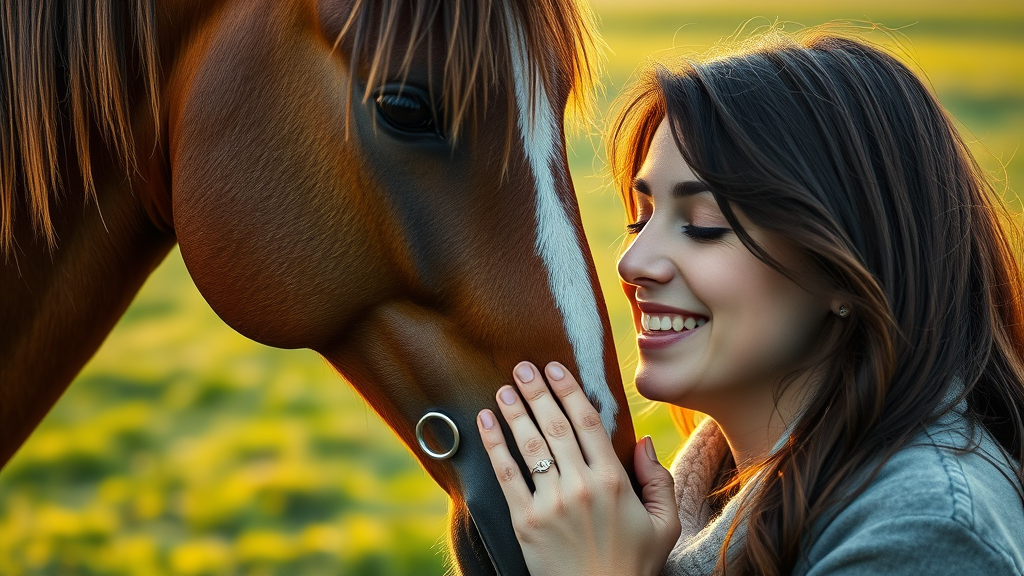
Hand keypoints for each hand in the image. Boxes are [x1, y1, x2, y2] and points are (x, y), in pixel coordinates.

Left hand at [477, 361, 680, 575]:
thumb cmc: (635, 565)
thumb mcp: (665, 524)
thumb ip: (659, 480)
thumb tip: (642, 441)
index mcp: (613, 481)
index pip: (587, 422)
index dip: (569, 390)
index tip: (555, 368)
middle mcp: (581, 486)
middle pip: (555, 426)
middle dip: (537, 392)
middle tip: (522, 367)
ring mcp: (551, 503)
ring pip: (530, 446)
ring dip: (514, 412)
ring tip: (504, 388)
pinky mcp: (526, 522)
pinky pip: (507, 476)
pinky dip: (494, 445)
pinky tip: (485, 421)